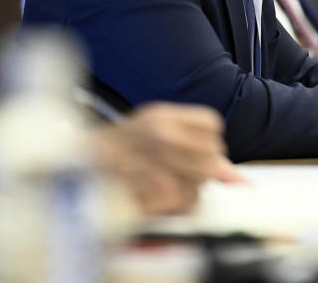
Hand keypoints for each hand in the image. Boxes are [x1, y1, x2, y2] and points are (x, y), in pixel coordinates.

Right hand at [89, 102, 241, 214]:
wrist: (78, 166)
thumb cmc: (119, 148)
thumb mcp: (155, 131)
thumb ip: (198, 146)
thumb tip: (239, 180)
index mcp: (161, 116)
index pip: (212, 125)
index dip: (208, 139)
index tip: (193, 146)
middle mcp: (160, 135)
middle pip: (212, 154)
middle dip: (201, 166)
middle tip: (180, 167)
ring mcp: (155, 163)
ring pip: (202, 180)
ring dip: (190, 186)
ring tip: (167, 180)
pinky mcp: (150, 191)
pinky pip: (185, 201)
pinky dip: (177, 202)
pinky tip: (160, 194)